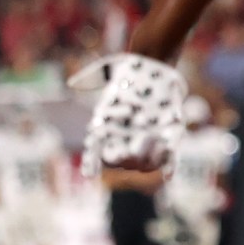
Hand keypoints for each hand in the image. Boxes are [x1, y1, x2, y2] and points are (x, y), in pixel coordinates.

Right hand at [70, 53, 188, 175]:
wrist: (156, 70)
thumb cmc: (128, 72)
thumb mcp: (107, 69)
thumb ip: (91, 77)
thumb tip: (74, 83)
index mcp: (106, 126)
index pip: (94, 150)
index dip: (91, 162)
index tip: (90, 174)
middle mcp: (125, 139)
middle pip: (121, 161)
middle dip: (126, 158)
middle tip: (133, 144)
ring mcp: (147, 140)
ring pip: (145, 163)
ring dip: (149, 157)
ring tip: (155, 138)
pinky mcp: (168, 137)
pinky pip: (168, 158)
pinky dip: (168, 165)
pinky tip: (168, 175)